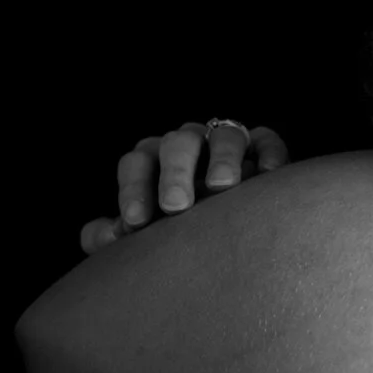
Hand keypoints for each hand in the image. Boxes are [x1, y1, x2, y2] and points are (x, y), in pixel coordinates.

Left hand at [80, 120, 288, 254]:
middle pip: (177, 144)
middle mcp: (188, 147)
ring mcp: (226, 144)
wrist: (231, 235)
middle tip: (175, 207)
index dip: (133, 189)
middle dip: (174, 173)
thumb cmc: (181, 233)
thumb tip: (105, 236)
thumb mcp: (146, 235)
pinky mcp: (263, 147)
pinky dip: (268, 153)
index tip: (136, 224)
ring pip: (224, 136)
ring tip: (222, 187)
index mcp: (153, 162)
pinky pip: (266, 140)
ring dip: (222, 158)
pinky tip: (266, 175)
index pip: (137, 163)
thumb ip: (115, 236)